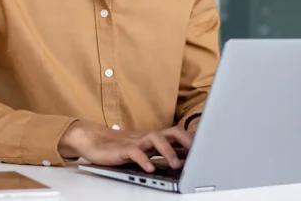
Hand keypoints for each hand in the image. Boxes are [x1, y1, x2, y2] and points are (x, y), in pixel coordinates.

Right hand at [58, 120, 192, 172]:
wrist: (92, 140)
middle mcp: (148, 137)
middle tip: (198, 154)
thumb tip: (185, 160)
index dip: (193, 140)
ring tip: (175, 165)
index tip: (208, 148)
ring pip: (156, 138)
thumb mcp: (144, 151)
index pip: (178, 134)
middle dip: (187, 141)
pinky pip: (135, 152)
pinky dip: (144, 159)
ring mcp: (135, 141)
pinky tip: (150, 168)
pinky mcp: (122, 149)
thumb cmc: (119, 147)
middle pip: (172, 131)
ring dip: (168, 151)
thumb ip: (161, 153)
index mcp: (155, 137)